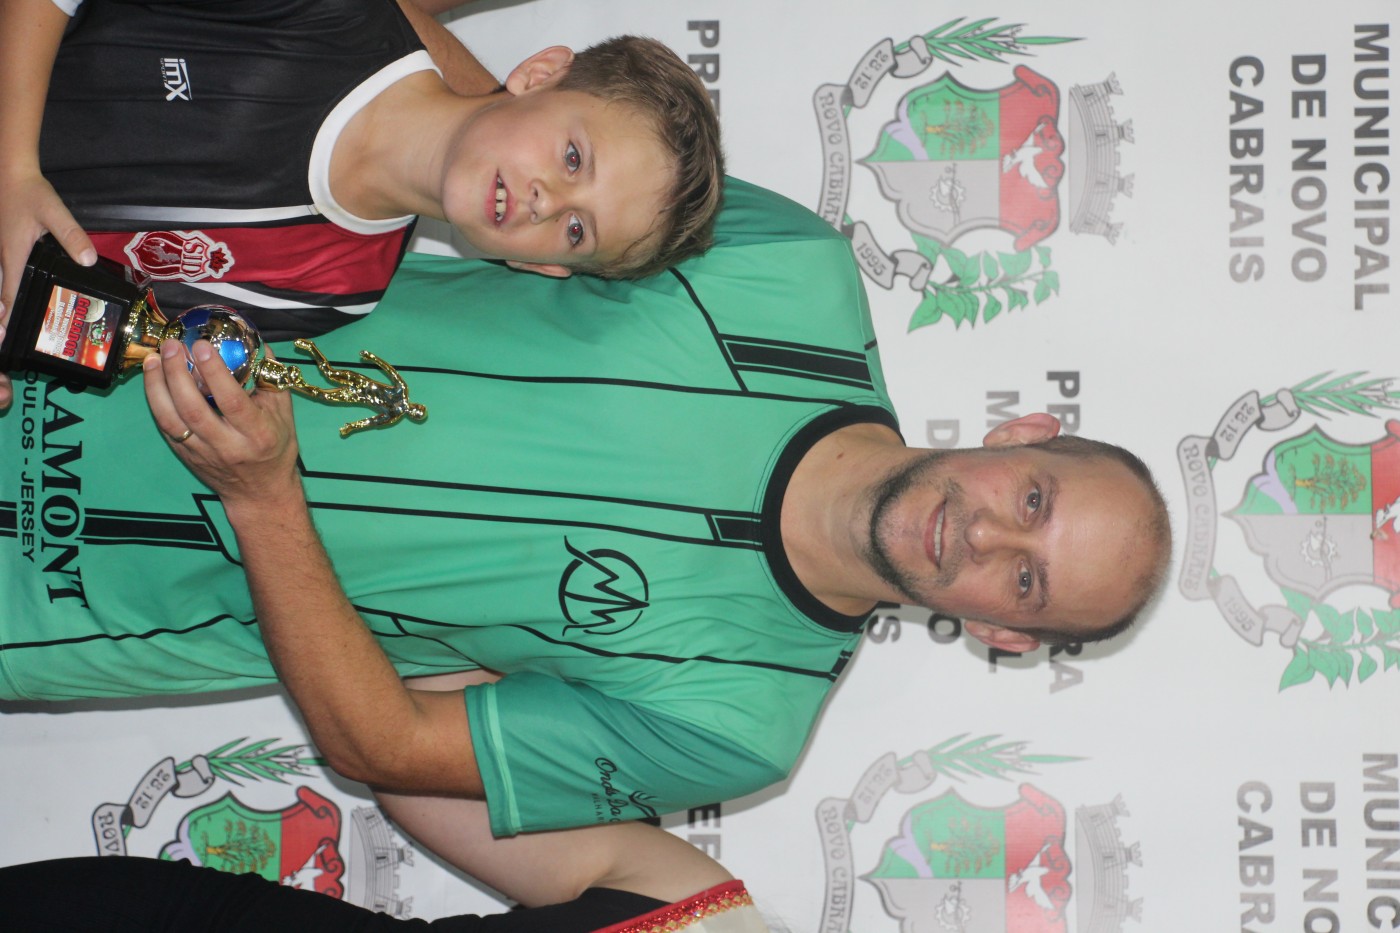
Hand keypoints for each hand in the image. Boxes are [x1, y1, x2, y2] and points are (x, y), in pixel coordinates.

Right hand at [0, 170, 94, 409]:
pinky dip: (18, 289)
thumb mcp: (54, 212)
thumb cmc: (30, 194)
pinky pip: (11, 276)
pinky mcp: (9, 249)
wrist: (11, 174)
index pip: (10, 296)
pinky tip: (30, 298)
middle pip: (7, 296)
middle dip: (12, 319)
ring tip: (26, 328)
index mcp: (13, 257)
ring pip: (8, 287)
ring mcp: (4, 255)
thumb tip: (88, 261)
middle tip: (23, 342)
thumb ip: (72, 236)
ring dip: (14, 305)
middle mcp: (4, 260)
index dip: (10, 320)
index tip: (10, 340)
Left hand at [142, 338, 301, 514]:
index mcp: (257, 434)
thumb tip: (256, 345)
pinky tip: (153, 380)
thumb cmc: (275, 449)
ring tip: (153, 359)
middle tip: (172, 346)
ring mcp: (202, 453)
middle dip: (177, 373)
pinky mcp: (185, 456)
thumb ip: (271, 381)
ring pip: (171, 419)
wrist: (259, 493)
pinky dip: (156, 401)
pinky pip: (165, 427)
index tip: (202, 345)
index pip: (232, 401)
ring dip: (157, 386)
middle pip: (193, 409)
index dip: (214, 372)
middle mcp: (228, 445)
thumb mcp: (284, 415)